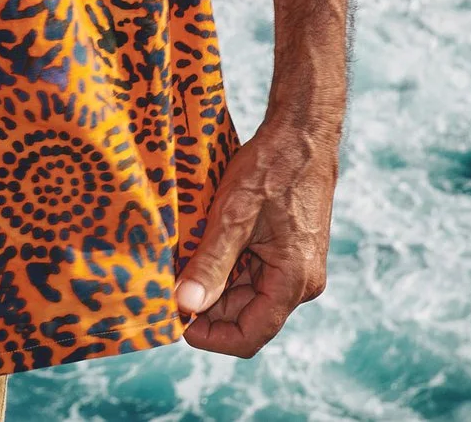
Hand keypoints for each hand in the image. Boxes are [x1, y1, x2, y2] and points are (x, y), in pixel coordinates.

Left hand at [175, 119, 339, 356]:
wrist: (302, 134)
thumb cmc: (272, 168)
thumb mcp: (233, 215)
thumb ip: (211, 264)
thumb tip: (185, 305)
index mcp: (294, 281)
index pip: (250, 335)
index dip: (209, 336)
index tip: (174, 319)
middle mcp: (300, 283)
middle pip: (245, 316)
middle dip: (206, 307)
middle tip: (168, 284)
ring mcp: (295, 268)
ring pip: (245, 295)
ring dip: (212, 284)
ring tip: (182, 260)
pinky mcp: (287, 253)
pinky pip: (252, 273)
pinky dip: (224, 266)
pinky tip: (201, 246)